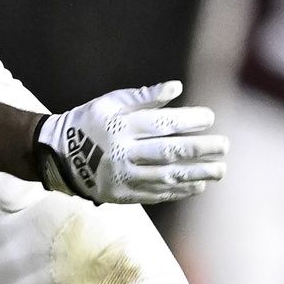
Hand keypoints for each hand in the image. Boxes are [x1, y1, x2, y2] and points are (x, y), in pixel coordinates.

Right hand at [35, 80, 227, 204]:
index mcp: (121, 126)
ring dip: (197, 174)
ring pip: (167, 177)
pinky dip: (179, 191)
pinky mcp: (122, 195)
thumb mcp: (110, 102)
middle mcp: (123, 153)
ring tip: (220, 170)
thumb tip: (176, 88)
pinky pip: (156, 194)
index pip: (162, 124)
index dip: (189, 121)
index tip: (210, 118)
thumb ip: (144, 97)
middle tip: (224, 146)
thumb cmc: (90, 122)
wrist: (59, 157)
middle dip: (201, 150)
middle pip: (169, 152)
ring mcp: (123, 177)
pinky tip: (198, 186)